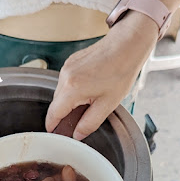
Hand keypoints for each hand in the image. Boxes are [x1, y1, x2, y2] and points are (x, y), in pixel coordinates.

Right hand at [45, 13, 157, 139]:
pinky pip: (66, 82)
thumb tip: (77, 135)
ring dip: (70, 101)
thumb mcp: (107, 105)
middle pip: (56, 104)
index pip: (53, 114)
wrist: (126, 45)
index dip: (53, 127)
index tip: (56, 133)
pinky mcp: (70, 62)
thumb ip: (89, 123)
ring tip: (90, 100)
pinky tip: (89, 88)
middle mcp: (65, 77)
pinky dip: (73, 90)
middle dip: (65, 114)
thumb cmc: (120, 71)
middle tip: (80, 119)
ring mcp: (66, 67)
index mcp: (72, 89)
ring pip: (60, 93)